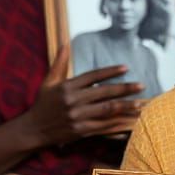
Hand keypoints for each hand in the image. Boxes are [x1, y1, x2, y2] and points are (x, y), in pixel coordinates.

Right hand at [23, 47, 143, 148]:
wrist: (33, 129)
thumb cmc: (42, 104)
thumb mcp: (48, 82)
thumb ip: (59, 63)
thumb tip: (65, 43)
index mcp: (67, 87)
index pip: (93, 76)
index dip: (110, 72)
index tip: (126, 68)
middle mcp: (73, 101)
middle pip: (104, 93)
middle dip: (125, 89)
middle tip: (141, 86)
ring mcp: (78, 117)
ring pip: (107, 110)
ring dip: (125, 107)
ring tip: (140, 104)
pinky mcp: (81, 131)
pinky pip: (103, 127)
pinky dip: (117, 125)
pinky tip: (129, 123)